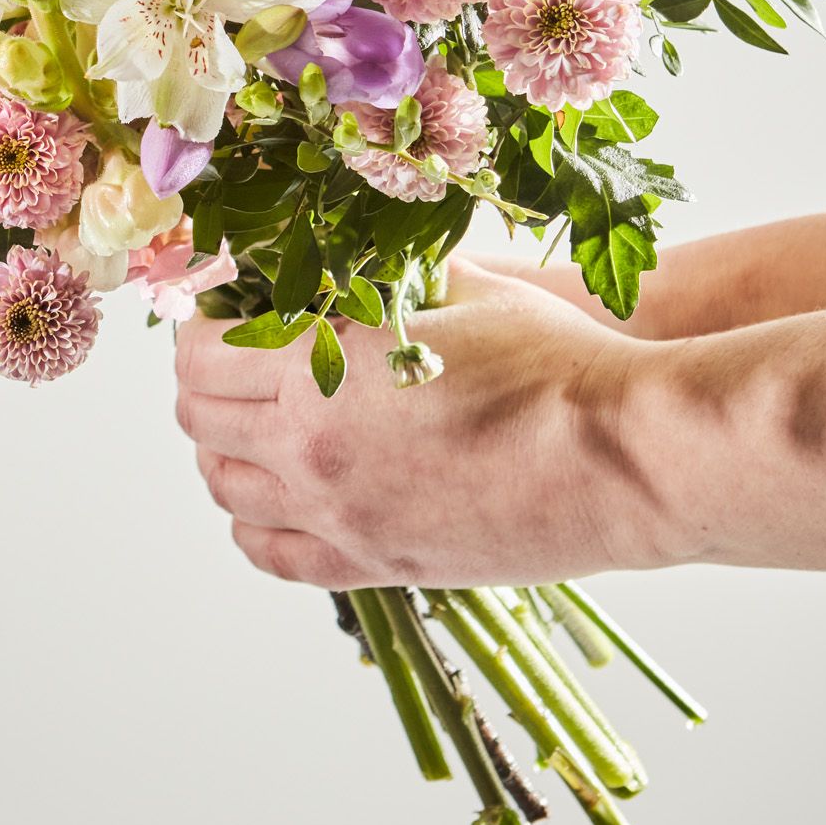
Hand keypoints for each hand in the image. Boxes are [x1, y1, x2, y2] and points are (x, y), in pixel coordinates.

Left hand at [173, 256, 655, 589]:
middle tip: (234, 354)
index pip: (204, 351)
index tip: (226, 307)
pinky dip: (255, 520)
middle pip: (201, 417)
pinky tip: (276, 490)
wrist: (624, 457)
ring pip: (226, 488)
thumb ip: (387, 275)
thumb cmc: (556, 360)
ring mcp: (340, 514)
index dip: (204, 322)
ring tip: (255, 415)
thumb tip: (349, 259)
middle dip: (206, 378)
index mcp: (322, 367)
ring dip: (224, 446)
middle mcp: (311, 446)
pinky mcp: (375, 565)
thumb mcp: (461, 286)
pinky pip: (272, 554)